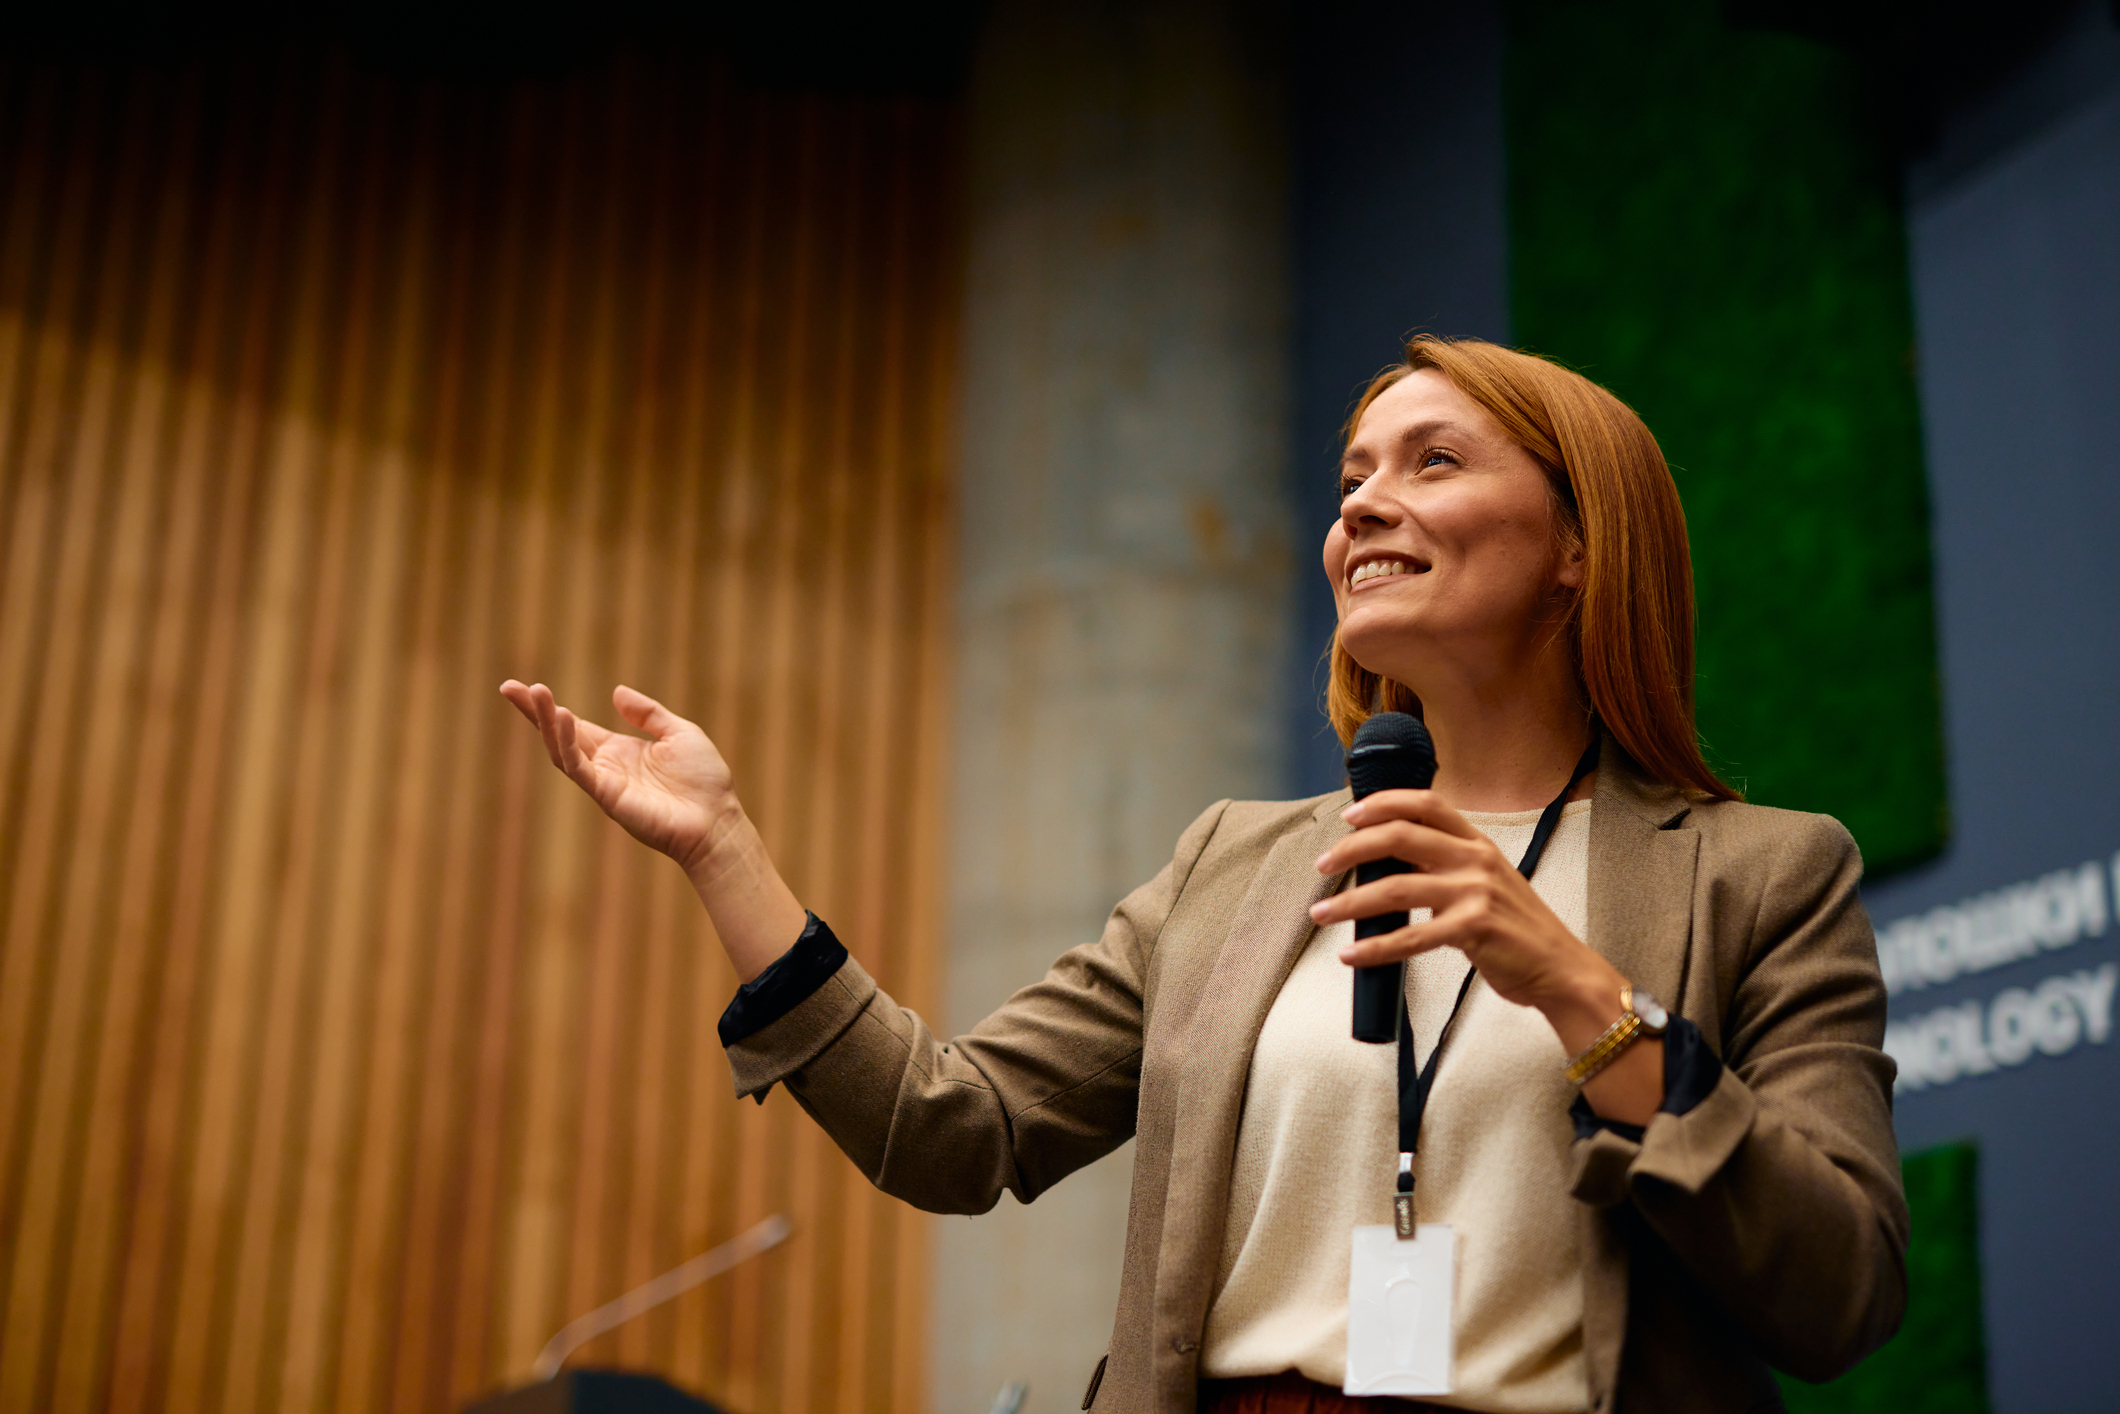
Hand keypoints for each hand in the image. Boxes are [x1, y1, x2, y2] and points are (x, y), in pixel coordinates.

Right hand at [500, 681, 738, 875]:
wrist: (717, 822)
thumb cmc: (704, 782)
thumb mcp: (679, 732)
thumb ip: (647, 713)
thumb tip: (616, 692)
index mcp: (619, 751)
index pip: (575, 725)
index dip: (549, 708)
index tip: (525, 686)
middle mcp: (605, 766)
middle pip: (559, 735)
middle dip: (534, 712)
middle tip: (508, 687)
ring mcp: (603, 782)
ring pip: (562, 751)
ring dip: (546, 723)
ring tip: (535, 694)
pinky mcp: (607, 796)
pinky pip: (579, 768)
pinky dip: (568, 744)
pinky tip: (563, 719)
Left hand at [1311, 788, 1608, 1014]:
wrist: (1560, 969)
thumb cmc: (1517, 930)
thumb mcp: (1488, 883)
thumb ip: (1448, 868)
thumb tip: (1389, 868)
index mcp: (1478, 843)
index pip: (1426, 803)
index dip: (1383, 802)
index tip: (1349, 815)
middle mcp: (1476, 860)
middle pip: (1400, 836)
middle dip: (1352, 848)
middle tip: (1323, 865)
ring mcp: (1476, 893)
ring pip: (1395, 888)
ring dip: (1350, 902)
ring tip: (1321, 914)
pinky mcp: (1474, 930)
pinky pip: (1410, 937)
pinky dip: (1374, 947)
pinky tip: (1351, 955)